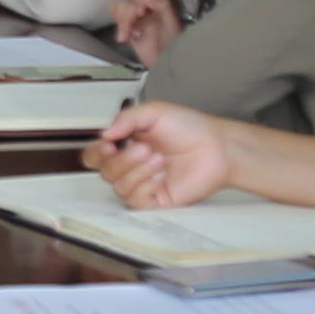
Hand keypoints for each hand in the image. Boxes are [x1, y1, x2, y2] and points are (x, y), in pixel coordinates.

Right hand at [88, 99, 230, 207]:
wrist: (218, 148)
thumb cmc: (191, 128)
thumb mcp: (155, 112)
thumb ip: (127, 118)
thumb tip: (104, 133)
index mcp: (126, 143)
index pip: (97, 154)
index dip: (97, 152)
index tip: (109, 144)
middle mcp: (131, 165)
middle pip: (104, 171)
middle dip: (121, 160)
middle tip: (143, 149)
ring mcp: (142, 183)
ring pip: (118, 186)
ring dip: (137, 171)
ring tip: (159, 159)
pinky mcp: (155, 200)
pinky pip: (135, 200)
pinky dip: (145, 186)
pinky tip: (161, 175)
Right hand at [112, 0, 184, 60]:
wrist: (165, 62)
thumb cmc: (174, 42)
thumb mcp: (174, 21)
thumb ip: (163, 4)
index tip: (146, 10)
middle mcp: (148, 3)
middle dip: (132, 9)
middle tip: (139, 18)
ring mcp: (136, 14)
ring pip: (120, 5)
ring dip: (124, 19)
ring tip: (129, 34)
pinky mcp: (127, 25)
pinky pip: (116, 15)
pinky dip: (120, 26)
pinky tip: (125, 37)